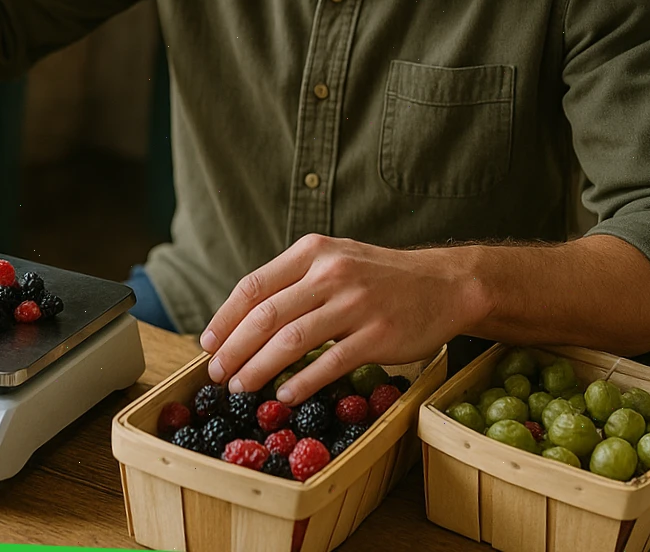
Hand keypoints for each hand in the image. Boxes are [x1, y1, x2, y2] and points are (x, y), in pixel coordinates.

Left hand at [198, 234, 480, 404]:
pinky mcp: (377, 335)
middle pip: (266, 314)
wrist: (443, 284)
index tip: (207, 343)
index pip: (254, 285)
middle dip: (234, 348)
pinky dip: (301, 383)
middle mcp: (330, 273)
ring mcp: (355, 304)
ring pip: (291, 340)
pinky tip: (284, 396)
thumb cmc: (379, 276)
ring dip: (259, 368)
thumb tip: (244, 318)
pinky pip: (329, 363)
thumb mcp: (334, 260)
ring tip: (240, 387)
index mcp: (312, 252)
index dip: (225, 317)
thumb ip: (294, 281)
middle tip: (216, 373)